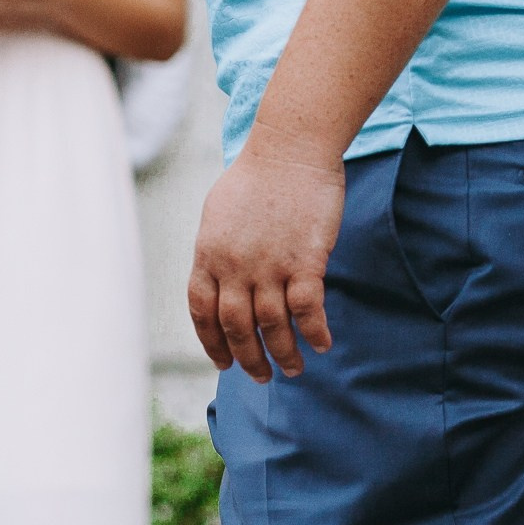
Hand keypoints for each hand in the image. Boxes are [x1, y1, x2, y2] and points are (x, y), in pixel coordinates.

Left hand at [186, 142, 344, 381]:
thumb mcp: (217, 215)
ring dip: (283, 354)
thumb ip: (216, 253)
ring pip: (272, 325)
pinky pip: (308, 308)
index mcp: (208, 256)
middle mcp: (235, 266)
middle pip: (237, 327)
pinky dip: (314, 331)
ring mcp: (270, 264)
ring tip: (293, 370)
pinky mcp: (306, 259)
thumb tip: (220, 282)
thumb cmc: (256, 177)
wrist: (290, 147)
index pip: (202, 313)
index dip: (212, 343)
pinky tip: (321, 344)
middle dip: (248, 359)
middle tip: (261, 377)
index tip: (224, 361)